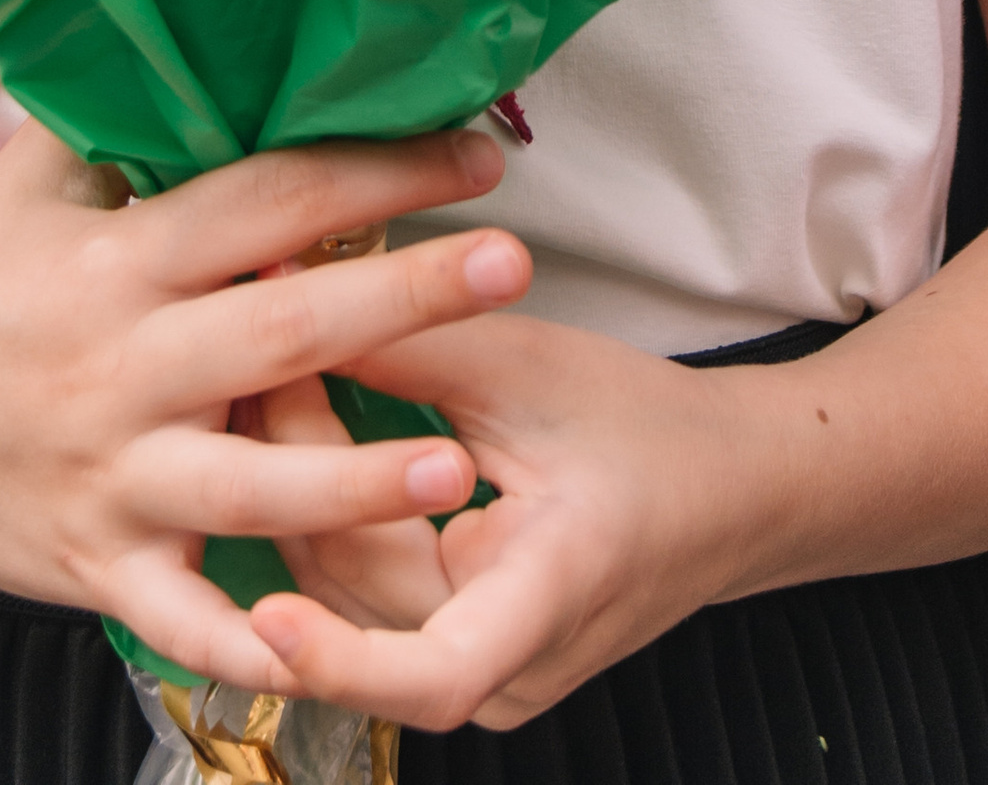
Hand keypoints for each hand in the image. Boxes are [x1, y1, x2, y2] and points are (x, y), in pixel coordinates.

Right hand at [0, 120, 532, 686]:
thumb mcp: (28, 183)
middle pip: (280, 329)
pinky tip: (327, 643)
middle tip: (512, 264)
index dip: (370, 168)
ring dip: (356, 479)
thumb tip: (198, 19)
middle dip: (403, 298)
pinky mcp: (96, 565)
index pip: (262, 200)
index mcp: (117, 259)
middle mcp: (121, 365)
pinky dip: (248, 639)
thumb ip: (118, 117)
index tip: (473, 150)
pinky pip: (182, 615)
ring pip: (249, 485)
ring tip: (457, 465)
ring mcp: (111, 475)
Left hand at [247, 308, 784, 731]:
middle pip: (363, 598)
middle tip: (256, 363)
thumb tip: (287, 308)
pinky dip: (334, 523)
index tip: (263, 618)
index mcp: (546, 603)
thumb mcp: (527, 369)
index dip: (339, 663)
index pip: (434, 678)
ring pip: (352, 599)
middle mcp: (512, 670)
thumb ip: (408, 349)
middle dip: (292, 480)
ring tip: (269, 386)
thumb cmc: (644, 427)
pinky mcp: (467, 659)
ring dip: (300, 497)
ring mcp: (489, 677)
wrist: (731, 488)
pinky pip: (372, 601)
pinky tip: (305, 444)